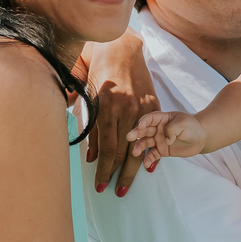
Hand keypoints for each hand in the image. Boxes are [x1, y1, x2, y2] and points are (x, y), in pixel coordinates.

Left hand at [82, 33, 160, 194]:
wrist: (122, 47)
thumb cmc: (98, 70)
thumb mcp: (87, 94)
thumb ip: (87, 123)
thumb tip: (90, 154)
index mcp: (108, 107)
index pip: (108, 148)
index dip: (104, 170)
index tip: (100, 185)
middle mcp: (127, 110)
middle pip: (125, 151)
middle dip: (119, 175)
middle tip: (116, 193)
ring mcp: (142, 108)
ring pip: (140, 145)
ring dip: (134, 168)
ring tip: (128, 185)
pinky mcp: (153, 105)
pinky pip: (152, 133)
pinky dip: (150, 150)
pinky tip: (148, 165)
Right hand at [128, 109, 207, 159]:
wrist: (200, 138)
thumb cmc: (192, 127)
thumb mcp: (184, 124)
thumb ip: (172, 129)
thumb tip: (165, 139)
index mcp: (162, 118)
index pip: (150, 118)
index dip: (144, 121)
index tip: (139, 126)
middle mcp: (158, 128)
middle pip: (144, 130)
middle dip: (136, 133)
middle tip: (129, 137)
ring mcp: (158, 140)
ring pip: (146, 143)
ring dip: (139, 147)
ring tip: (135, 153)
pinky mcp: (161, 150)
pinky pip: (153, 155)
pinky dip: (149, 159)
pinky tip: (146, 164)